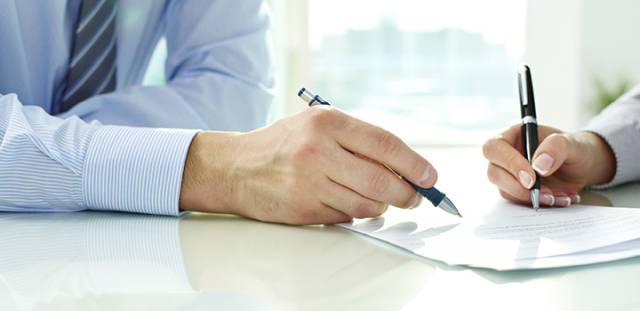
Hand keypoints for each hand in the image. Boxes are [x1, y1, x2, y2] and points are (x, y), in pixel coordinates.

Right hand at [180, 106, 436, 224]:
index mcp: (327, 122)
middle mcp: (318, 150)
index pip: (385, 144)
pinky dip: (355, 213)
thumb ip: (358, 140)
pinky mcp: (303, 209)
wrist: (236, 167)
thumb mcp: (318, 124)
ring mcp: (309, 182)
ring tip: (381, 200)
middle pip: (381, 180)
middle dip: (407, 193)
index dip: (414, 163)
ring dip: (382, 207)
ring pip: (367, 204)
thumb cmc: (284, 144)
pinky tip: (347, 203)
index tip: (430, 176)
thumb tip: (406, 166)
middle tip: (415, 197)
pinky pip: (345, 217)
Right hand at [482, 124, 615, 206]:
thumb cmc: (575, 149)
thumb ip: (556, 148)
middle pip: (494, 173)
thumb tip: (538, 166)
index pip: (495, 148)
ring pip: (505, 191)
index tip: (531, 178)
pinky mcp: (518, 191)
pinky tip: (558, 199)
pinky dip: (539, 204)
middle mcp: (506, 156)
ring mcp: (510, 175)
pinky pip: (519, 202)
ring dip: (531, 198)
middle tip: (544, 193)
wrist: (584, 167)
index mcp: (513, 136)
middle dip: (518, 187)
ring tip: (558, 196)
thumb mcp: (572, 143)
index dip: (509, 164)